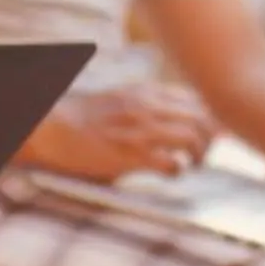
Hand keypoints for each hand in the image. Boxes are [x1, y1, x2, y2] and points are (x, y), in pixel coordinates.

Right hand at [19, 83, 217, 183]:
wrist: (52, 127)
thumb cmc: (86, 118)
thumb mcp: (123, 98)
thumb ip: (151, 103)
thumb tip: (181, 117)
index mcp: (147, 92)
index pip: (197, 98)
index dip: (211, 116)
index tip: (212, 130)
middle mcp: (148, 107)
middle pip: (202, 117)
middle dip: (210, 137)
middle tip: (204, 152)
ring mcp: (140, 130)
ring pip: (192, 138)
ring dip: (198, 155)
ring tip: (192, 164)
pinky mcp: (131, 155)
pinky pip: (171, 164)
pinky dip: (177, 171)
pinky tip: (171, 173)